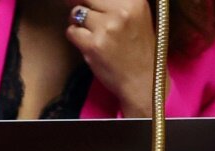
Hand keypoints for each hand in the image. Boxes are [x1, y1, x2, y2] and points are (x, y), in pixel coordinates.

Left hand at [66, 0, 165, 116]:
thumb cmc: (138, 49)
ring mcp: (106, 28)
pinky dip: (75, 37)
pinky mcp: (93, 45)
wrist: (142, 79)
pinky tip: (88, 44)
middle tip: (87, 18)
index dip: (91, 0)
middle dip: (82, 5)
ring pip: (76, 13)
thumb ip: (115, 4)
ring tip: (90, 32)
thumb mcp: (136, 16)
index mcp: (134, 1)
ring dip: (78, 22)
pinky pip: (71, 32)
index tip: (89, 4)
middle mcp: (121, 11)